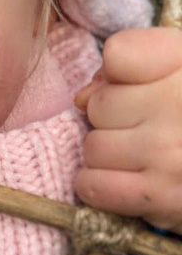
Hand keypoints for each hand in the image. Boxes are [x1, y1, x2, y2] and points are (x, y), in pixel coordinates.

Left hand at [75, 27, 181, 231]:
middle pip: (98, 105)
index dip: (120, 73)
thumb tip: (83, 97)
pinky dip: (96, 185)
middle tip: (144, 127)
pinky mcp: (168, 200)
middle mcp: (177, 108)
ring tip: (138, 155)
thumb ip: (136, 60)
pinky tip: (117, 179)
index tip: (138, 87)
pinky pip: (97, 188)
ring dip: (106, 153)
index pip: (118, 55)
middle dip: (112, 117)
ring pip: (93, 147)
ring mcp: (171, 156)